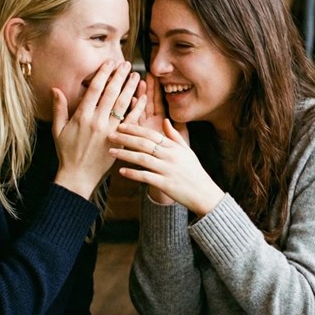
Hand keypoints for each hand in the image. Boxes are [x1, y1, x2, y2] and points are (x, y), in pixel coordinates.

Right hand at [52, 61, 140, 200]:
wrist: (78, 175)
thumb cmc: (66, 152)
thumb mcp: (58, 129)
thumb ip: (59, 108)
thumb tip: (55, 89)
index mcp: (81, 116)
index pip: (94, 90)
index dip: (103, 74)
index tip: (109, 63)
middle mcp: (97, 121)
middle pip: (111, 93)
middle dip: (119, 76)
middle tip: (126, 64)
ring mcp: (110, 130)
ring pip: (123, 105)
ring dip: (131, 89)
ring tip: (137, 76)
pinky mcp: (119, 139)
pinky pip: (131, 121)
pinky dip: (138, 108)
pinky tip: (143, 98)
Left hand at [109, 119, 223, 215]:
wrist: (204, 193)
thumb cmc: (194, 171)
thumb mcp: (186, 151)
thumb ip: (175, 136)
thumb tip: (165, 120)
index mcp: (174, 147)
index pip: (151, 134)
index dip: (135, 129)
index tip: (121, 126)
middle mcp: (170, 156)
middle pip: (144, 144)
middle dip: (125, 138)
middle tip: (110, 135)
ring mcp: (168, 170)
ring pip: (142, 159)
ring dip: (125, 154)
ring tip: (111, 152)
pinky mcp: (165, 184)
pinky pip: (146, 177)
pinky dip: (133, 173)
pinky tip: (121, 171)